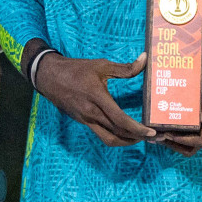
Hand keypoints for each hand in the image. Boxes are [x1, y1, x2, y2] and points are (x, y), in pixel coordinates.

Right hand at [36, 51, 154, 145]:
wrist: (48, 76)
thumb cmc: (75, 69)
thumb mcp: (101, 65)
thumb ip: (125, 68)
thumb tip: (145, 59)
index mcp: (96, 97)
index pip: (120, 120)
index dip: (137, 129)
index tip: (151, 132)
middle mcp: (91, 112)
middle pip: (117, 134)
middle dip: (137, 139)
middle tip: (153, 137)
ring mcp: (85, 119)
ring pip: (108, 139)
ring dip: (126, 142)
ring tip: (140, 138)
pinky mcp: (82, 121)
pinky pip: (101, 134)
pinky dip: (116, 136)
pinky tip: (125, 132)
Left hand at [153, 55, 201, 156]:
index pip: (198, 142)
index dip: (181, 141)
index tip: (165, 133)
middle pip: (192, 146)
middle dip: (173, 144)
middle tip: (156, 135)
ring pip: (190, 140)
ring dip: (174, 139)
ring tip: (157, 130)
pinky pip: (190, 130)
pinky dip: (177, 130)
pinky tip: (165, 121)